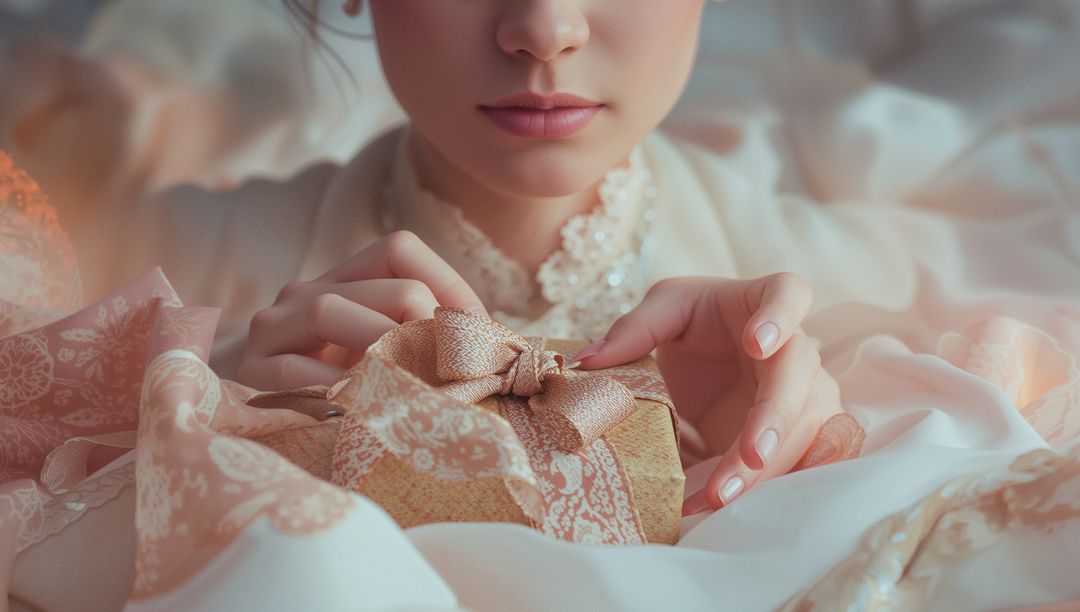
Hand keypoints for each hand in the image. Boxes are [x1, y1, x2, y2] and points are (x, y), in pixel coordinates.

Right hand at [236, 230, 486, 390]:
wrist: (269, 434)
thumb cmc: (352, 400)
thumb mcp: (395, 360)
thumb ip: (432, 337)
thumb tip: (482, 336)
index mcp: (343, 281)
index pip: (399, 249)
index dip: (447, 286)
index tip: (476, 337)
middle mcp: (305, 292)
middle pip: (385, 285)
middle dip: (428, 330)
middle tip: (449, 375)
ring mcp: (272, 328)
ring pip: (329, 310)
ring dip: (381, 351)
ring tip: (409, 387)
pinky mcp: (251, 370)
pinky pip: (293, 370)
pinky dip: (332, 389)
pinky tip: (358, 410)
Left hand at [575, 274, 841, 510]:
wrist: (710, 362)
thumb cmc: (695, 325)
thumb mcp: (663, 313)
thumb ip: (633, 329)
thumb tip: (588, 361)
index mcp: (765, 301)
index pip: (788, 295)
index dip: (779, 318)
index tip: (756, 343)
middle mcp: (795, 348)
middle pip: (799, 378)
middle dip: (775, 418)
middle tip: (749, 454)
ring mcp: (805, 396)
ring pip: (804, 430)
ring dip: (768, 468)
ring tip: (720, 496)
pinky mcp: (798, 437)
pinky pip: (805, 463)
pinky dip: (777, 487)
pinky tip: (737, 508)